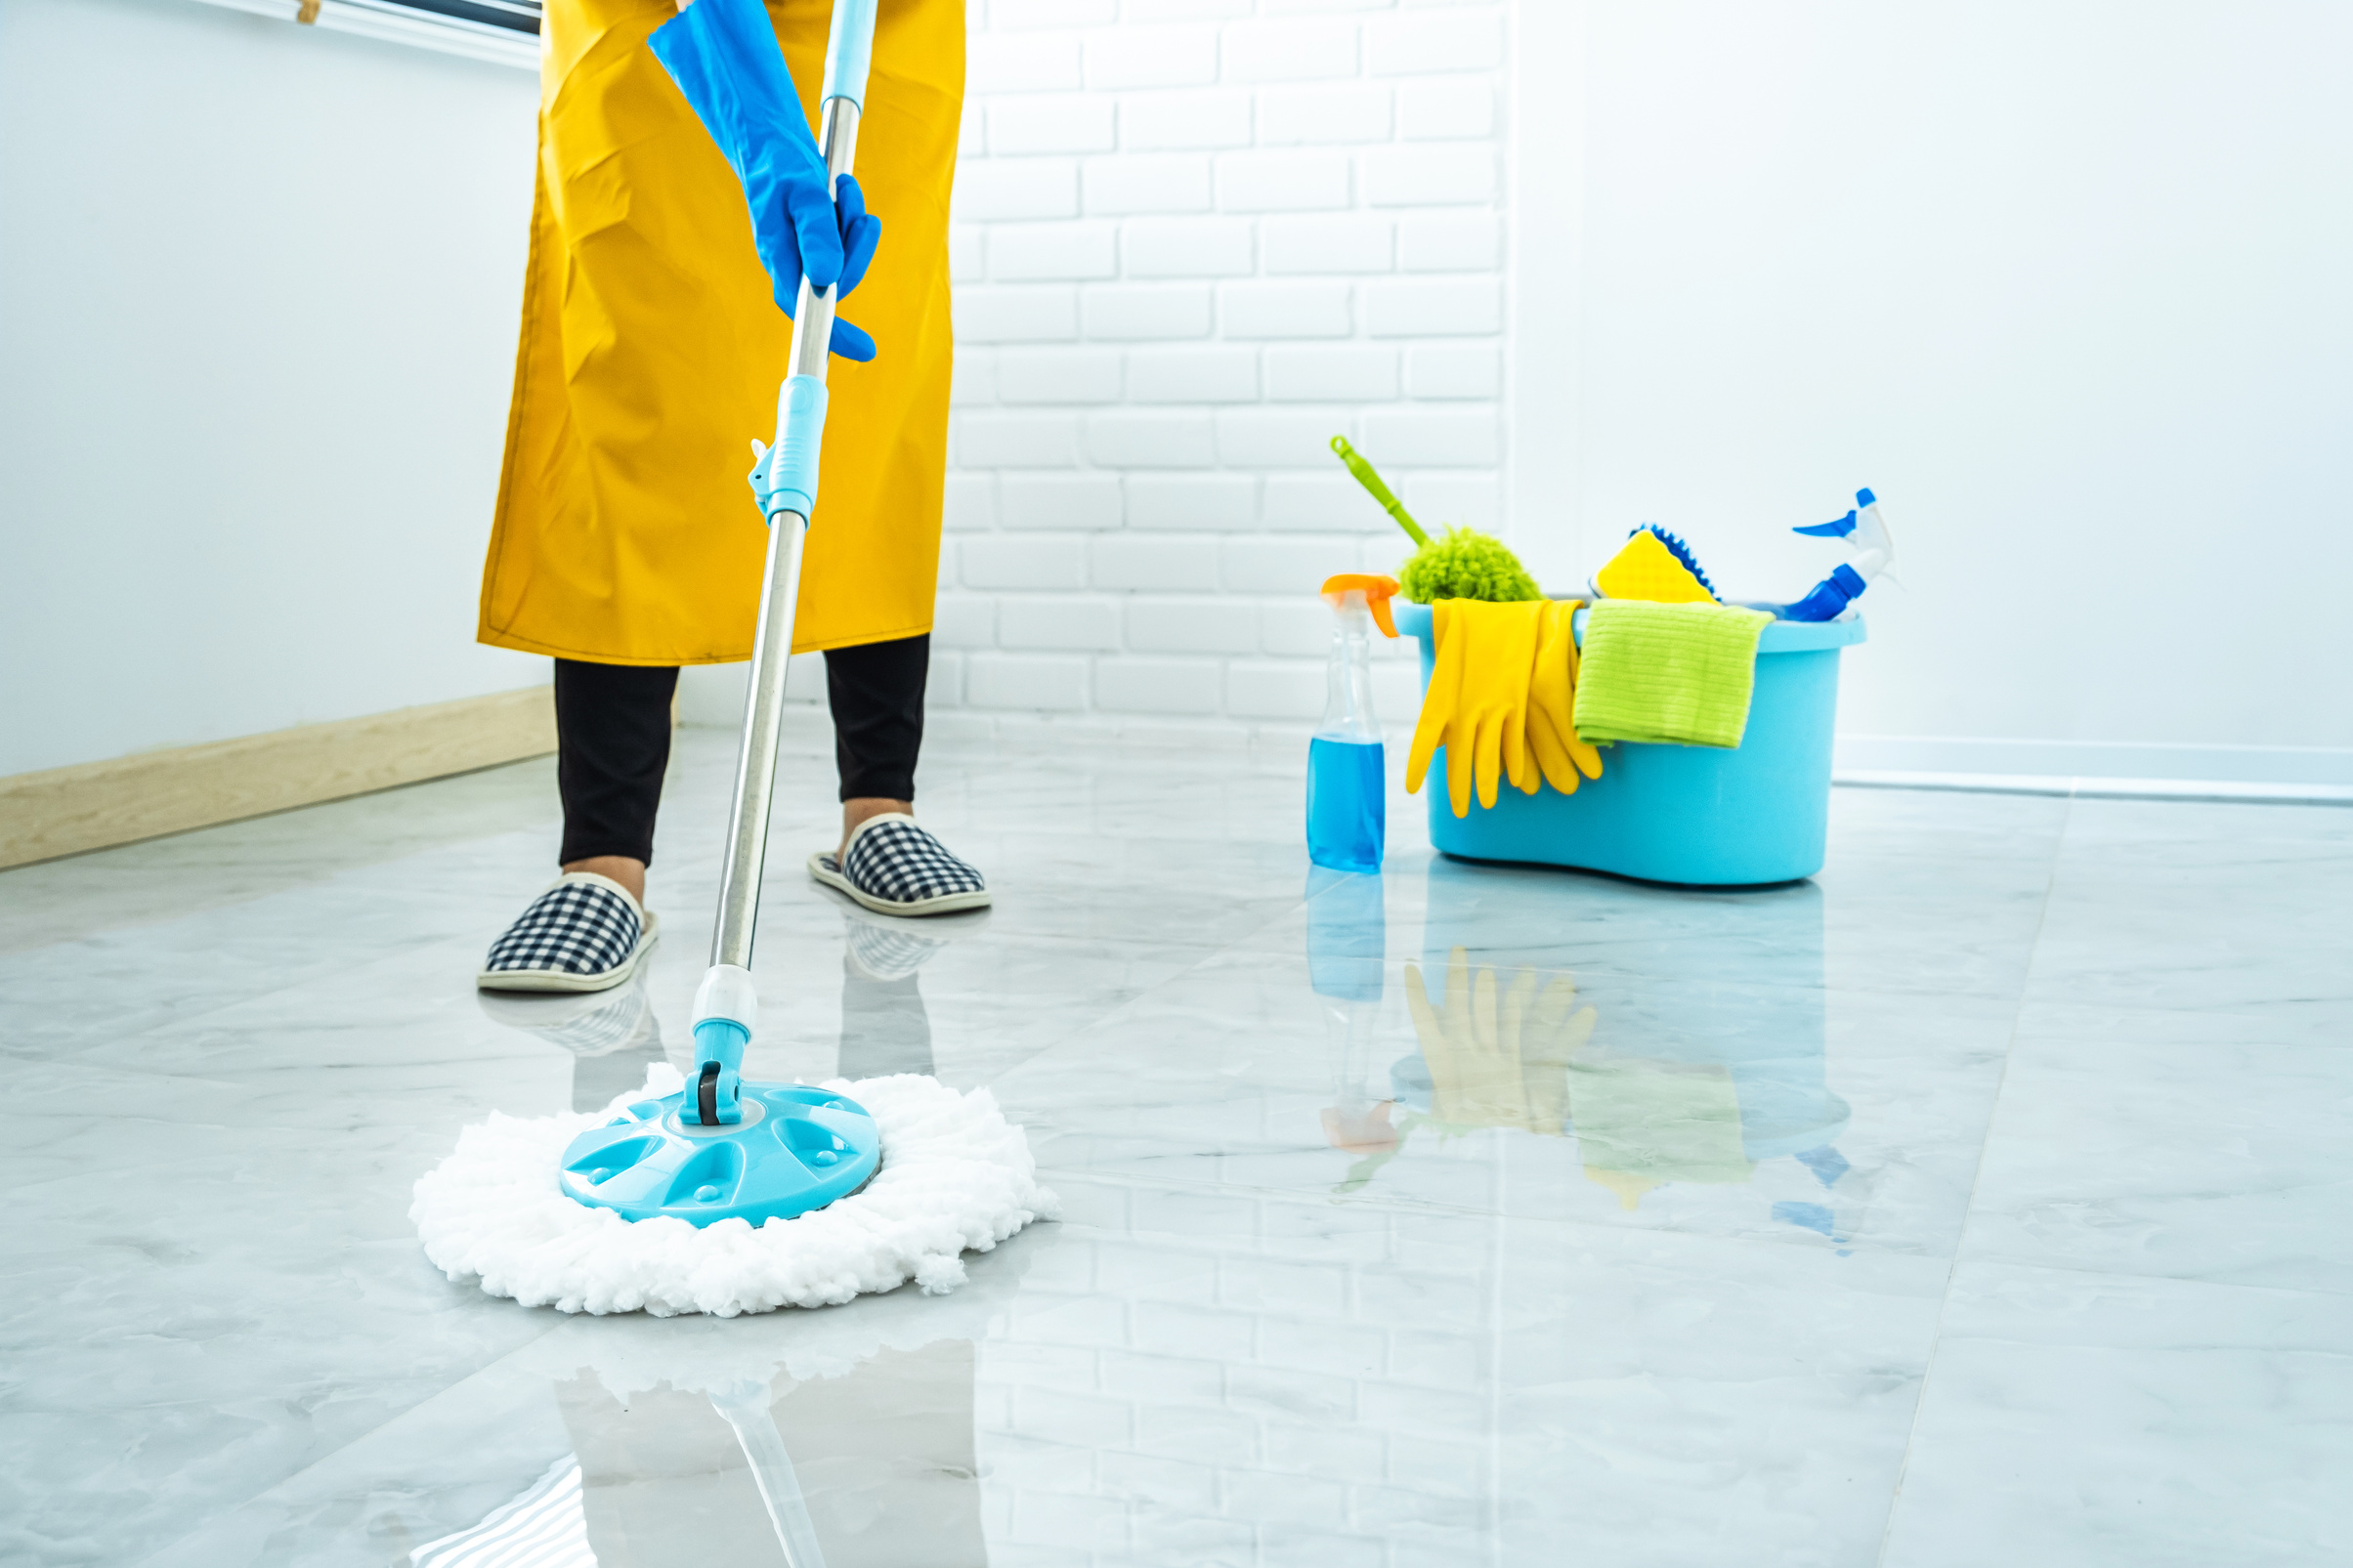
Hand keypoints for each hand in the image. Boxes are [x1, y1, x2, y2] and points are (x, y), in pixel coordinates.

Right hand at [649, 0, 884, 359]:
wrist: (768, 137)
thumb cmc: (778, 162)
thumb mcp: (802, 192)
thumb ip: (817, 233)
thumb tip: (828, 278)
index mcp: (779, 257)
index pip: (804, 307)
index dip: (833, 334)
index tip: (866, 350)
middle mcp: (791, 261)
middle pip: (839, 279)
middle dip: (857, 248)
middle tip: (859, 215)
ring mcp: (804, 251)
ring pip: (846, 256)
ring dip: (854, 223)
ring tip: (843, 189)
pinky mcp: (816, 238)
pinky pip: (847, 238)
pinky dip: (852, 215)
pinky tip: (843, 190)